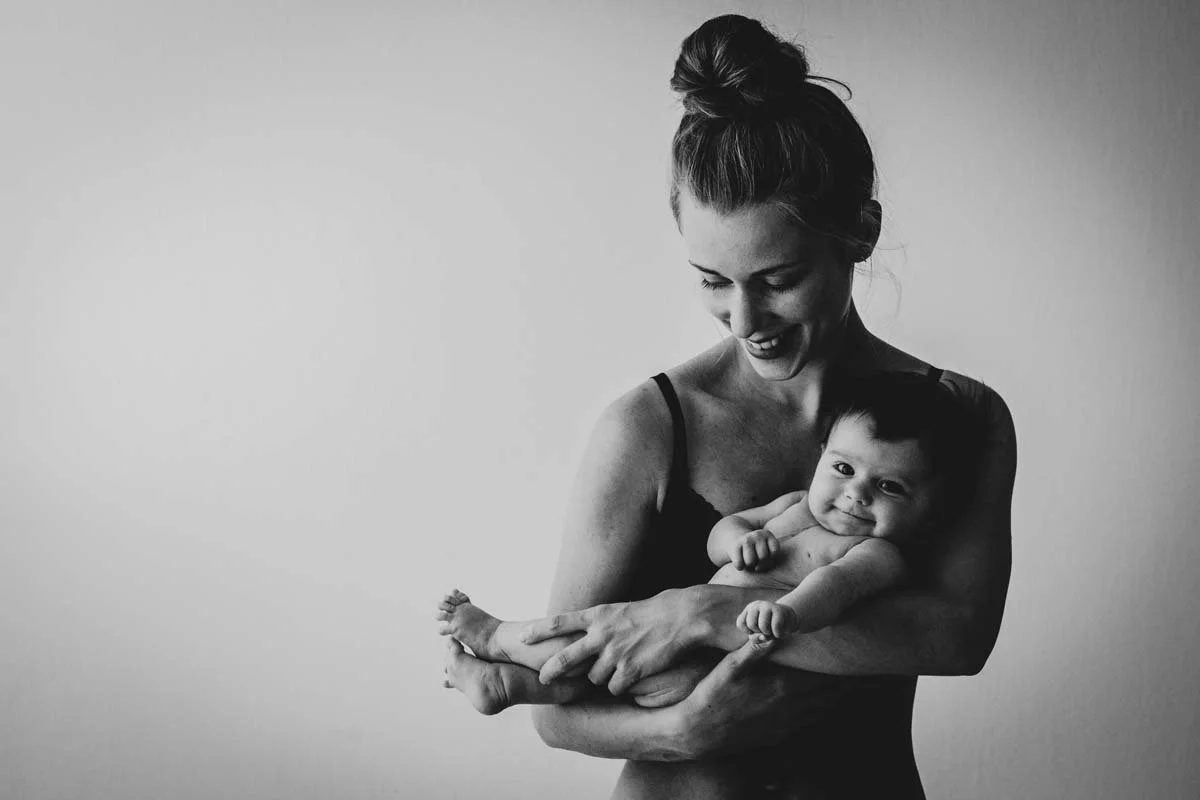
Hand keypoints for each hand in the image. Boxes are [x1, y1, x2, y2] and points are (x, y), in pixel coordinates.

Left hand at [519, 589, 697, 693]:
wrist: (679, 618)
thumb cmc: (649, 614)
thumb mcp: (617, 611)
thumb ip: (596, 624)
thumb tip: (578, 635)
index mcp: (597, 616)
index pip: (560, 622)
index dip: (538, 631)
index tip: (521, 638)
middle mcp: (602, 634)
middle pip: (566, 657)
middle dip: (551, 670)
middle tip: (542, 678)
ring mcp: (615, 653)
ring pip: (594, 678)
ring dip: (602, 678)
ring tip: (619, 666)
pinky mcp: (630, 670)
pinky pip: (614, 688)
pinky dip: (619, 686)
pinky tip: (631, 676)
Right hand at [672, 635, 846, 757]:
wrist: (700, 732)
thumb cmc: (712, 695)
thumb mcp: (729, 667)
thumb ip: (753, 650)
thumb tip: (772, 631)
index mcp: (781, 688)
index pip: (821, 676)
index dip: (841, 668)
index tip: (857, 657)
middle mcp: (790, 708)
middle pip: (829, 694)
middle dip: (848, 682)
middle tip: (865, 670)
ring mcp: (785, 724)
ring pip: (822, 709)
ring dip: (838, 697)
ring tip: (852, 685)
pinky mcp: (778, 734)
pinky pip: (809, 721)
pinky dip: (822, 710)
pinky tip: (823, 704)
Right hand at [729, 529, 778, 570]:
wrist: (736, 539)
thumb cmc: (756, 551)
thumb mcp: (767, 553)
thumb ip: (768, 562)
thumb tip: (757, 568)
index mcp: (768, 534)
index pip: (774, 551)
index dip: (771, 557)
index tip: (766, 555)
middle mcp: (757, 535)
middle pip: (763, 557)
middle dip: (759, 561)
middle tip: (755, 558)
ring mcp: (746, 539)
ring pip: (750, 562)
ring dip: (749, 565)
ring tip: (748, 560)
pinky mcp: (735, 546)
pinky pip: (739, 564)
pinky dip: (739, 566)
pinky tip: (740, 562)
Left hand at [737, 600, 798, 638]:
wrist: (789, 619)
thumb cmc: (771, 628)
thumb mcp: (760, 635)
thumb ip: (757, 639)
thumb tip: (764, 637)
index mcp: (749, 610)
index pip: (740, 623)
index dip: (748, 632)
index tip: (757, 630)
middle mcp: (756, 605)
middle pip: (751, 625)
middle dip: (760, 633)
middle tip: (767, 630)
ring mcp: (767, 605)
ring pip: (763, 627)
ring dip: (770, 634)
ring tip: (773, 631)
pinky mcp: (779, 609)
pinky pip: (775, 627)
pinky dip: (778, 634)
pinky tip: (780, 631)